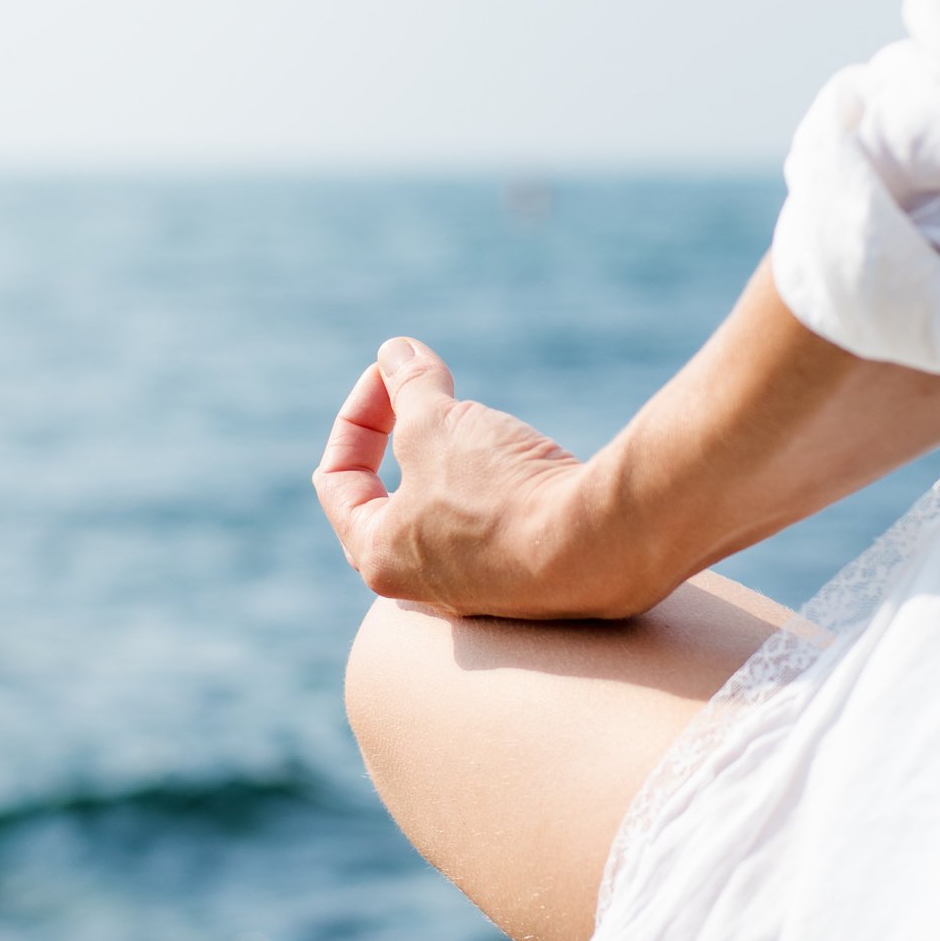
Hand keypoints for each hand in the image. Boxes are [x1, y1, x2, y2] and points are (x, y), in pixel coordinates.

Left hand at [312, 337, 618, 618]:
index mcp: (380, 557)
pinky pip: (497, 523)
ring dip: (455, 456)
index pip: (338, 481)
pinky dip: (497, 483)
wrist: (601, 544)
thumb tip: (395, 352)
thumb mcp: (437, 422)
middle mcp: (425, 586)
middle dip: (401, 438)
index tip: (391, 373)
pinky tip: (524, 458)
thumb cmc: (501, 492)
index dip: (357, 414)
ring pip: (449, 510)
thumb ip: (408, 385)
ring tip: (482, 424)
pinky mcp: (533, 578)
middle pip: (390, 500)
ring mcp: (482, 588)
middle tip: (423, 399)